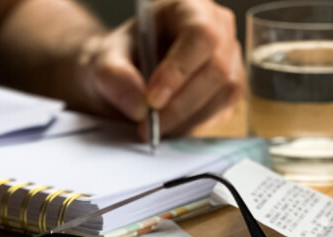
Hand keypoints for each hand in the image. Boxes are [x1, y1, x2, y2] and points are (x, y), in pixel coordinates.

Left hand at [80, 0, 243, 137]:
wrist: (124, 76)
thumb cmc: (119, 59)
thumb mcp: (103, 62)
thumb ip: (114, 77)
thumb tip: (139, 106)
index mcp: (188, 9)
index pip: (199, 35)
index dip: (179, 70)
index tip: (152, 100)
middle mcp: (218, 29)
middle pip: (216, 69)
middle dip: (180, 105)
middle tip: (148, 126)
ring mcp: (229, 59)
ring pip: (224, 94)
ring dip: (187, 119)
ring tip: (154, 128)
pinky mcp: (229, 88)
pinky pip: (222, 111)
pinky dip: (193, 125)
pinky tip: (169, 126)